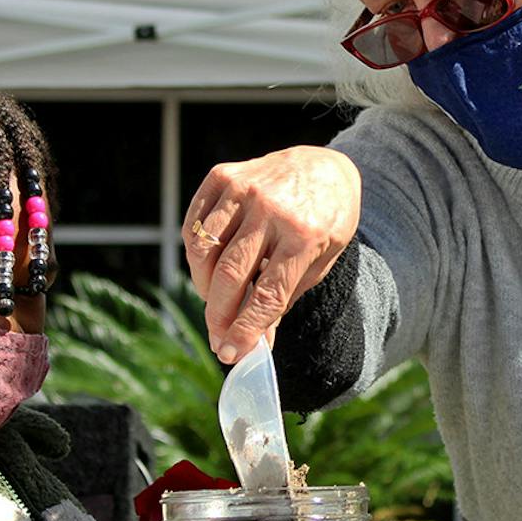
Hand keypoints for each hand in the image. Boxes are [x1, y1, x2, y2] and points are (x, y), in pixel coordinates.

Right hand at [184, 146, 361, 363]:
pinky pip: (195, 224)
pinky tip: (208, 272)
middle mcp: (271, 208)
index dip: (246, 328)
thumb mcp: (321, 262)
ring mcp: (243, 188)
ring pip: (205, 250)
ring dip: (204, 287)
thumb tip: (257, 341)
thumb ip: (287, 297)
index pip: (268, 293)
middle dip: (219, 316)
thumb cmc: (326, 221)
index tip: (232, 353)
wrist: (326, 167)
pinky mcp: (222, 176)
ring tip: (216, 304)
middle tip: (218, 339)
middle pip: (230, 275)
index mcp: (304, 234)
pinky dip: (195, 255)